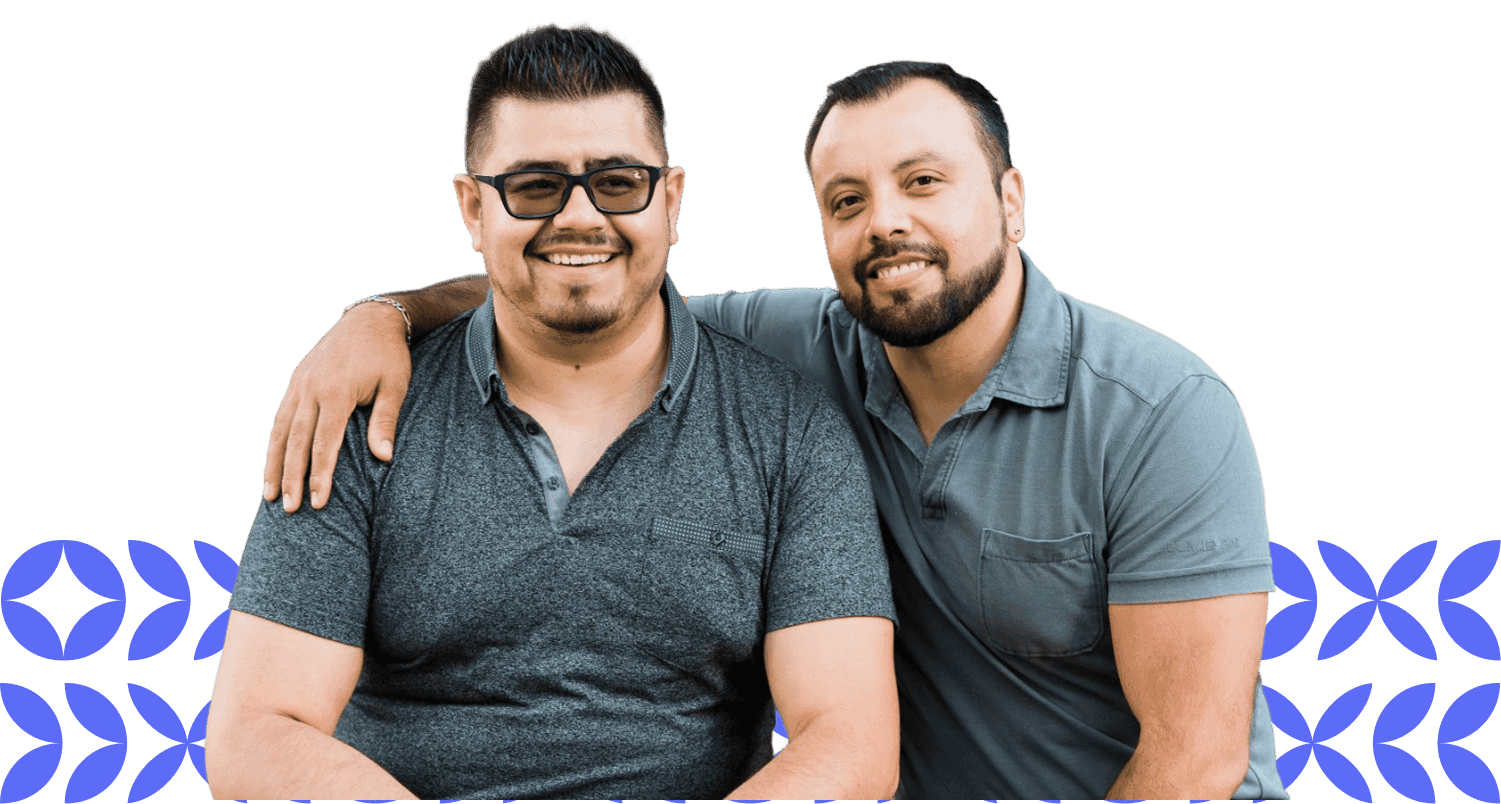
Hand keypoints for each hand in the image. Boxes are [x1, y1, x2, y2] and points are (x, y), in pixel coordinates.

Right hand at [263, 303, 411, 510]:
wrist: (371, 318)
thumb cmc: (390, 355)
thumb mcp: (395, 386)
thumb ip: (385, 421)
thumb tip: (384, 458)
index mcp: (336, 392)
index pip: (324, 443)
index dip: (319, 475)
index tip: (317, 503)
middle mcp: (311, 389)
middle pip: (297, 441)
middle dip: (291, 477)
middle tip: (288, 509)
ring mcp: (300, 384)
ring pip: (281, 430)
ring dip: (274, 464)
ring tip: (269, 495)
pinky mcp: (297, 380)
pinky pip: (281, 416)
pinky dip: (275, 442)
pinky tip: (273, 462)